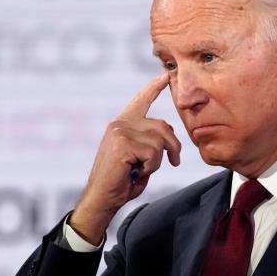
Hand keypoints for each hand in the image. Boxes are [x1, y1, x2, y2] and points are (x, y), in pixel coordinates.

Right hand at [69, 72, 180, 243]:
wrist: (102, 199)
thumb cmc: (121, 183)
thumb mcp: (140, 158)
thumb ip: (151, 142)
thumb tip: (169, 132)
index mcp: (122, 125)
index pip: (140, 102)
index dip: (153, 88)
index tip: (165, 76)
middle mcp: (120, 124)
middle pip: (163, 126)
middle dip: (173, 147)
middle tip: (174, 162)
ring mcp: (120, 131)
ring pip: (160, 141)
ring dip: (158, 162)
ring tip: (141, 171)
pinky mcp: (122, 143)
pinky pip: (153, 154)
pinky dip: (150, 168)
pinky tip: (135, 173)